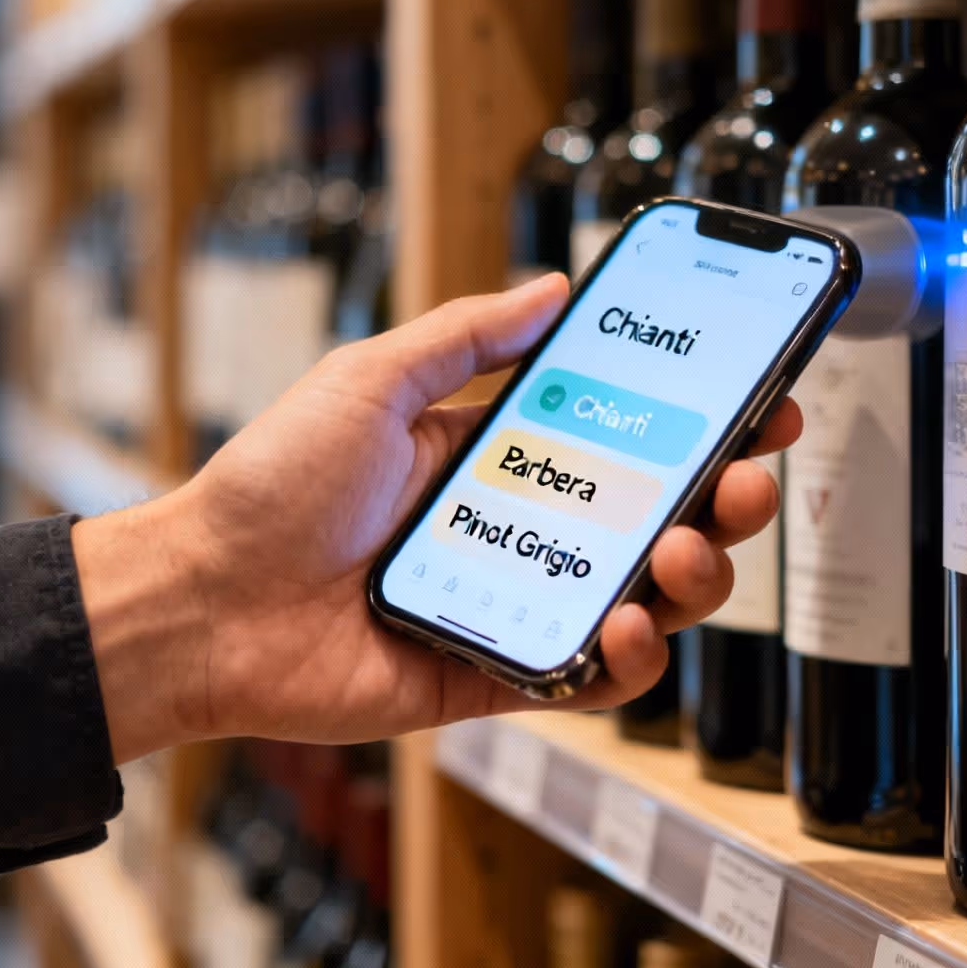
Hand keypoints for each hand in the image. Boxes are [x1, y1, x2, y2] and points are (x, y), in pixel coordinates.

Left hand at [74, 274, 800, 762]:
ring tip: (681, 549)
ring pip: (647, 600)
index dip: (704, 424)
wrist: (202, 599)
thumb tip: (550, 288)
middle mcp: (520, 532)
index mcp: (498, 456)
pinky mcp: (499, 676)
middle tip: (743, 480)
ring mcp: (517, 605)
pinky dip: (629, 658)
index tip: (764, 402)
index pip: (628, 436)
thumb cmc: (270, 485)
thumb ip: (465, 335)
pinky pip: (593, 680)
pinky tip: (625, 627)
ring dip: (693, 576)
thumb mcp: (371, 380)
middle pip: (660, 519)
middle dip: (724, 499)